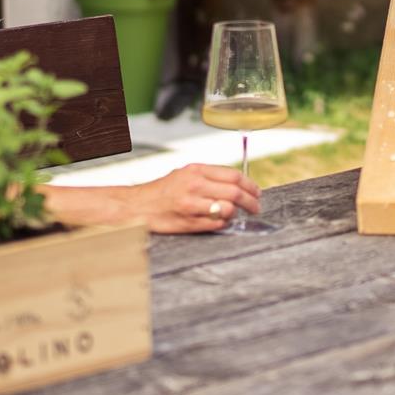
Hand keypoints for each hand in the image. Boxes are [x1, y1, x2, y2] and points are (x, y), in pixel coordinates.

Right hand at [127, 164, 261, 233]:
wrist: (137, 206)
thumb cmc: (163, 191)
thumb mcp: (185, 174)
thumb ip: (209, 177)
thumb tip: (237, 183)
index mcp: (196, 170)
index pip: (233, 176)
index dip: (250, 185)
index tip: (257, 192)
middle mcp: (195, 185)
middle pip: (235, 193)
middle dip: (251, 202)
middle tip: (256, 208)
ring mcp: (192, 204)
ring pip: (228, 209)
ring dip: (236, 214)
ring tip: (235, 215)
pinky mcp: (188, 222)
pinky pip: (216, 224)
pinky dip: (223, 224)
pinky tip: (220, 222)